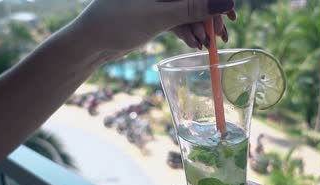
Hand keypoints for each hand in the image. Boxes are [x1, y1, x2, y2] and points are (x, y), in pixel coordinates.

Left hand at [77, 0, 234, 53]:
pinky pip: (176, 18)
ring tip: (205, 45)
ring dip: (198, 27)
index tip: (229, 14)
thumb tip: (225, 1)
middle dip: (208, 16)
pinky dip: (186, 30)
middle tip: (219, 36)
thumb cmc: (116, 22)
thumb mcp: (157, 16)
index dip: (215, 0)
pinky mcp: (153, 13)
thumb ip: (191, 8)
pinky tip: (193, 43)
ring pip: (186, 9)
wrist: (90, 42)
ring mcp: (156, 0)